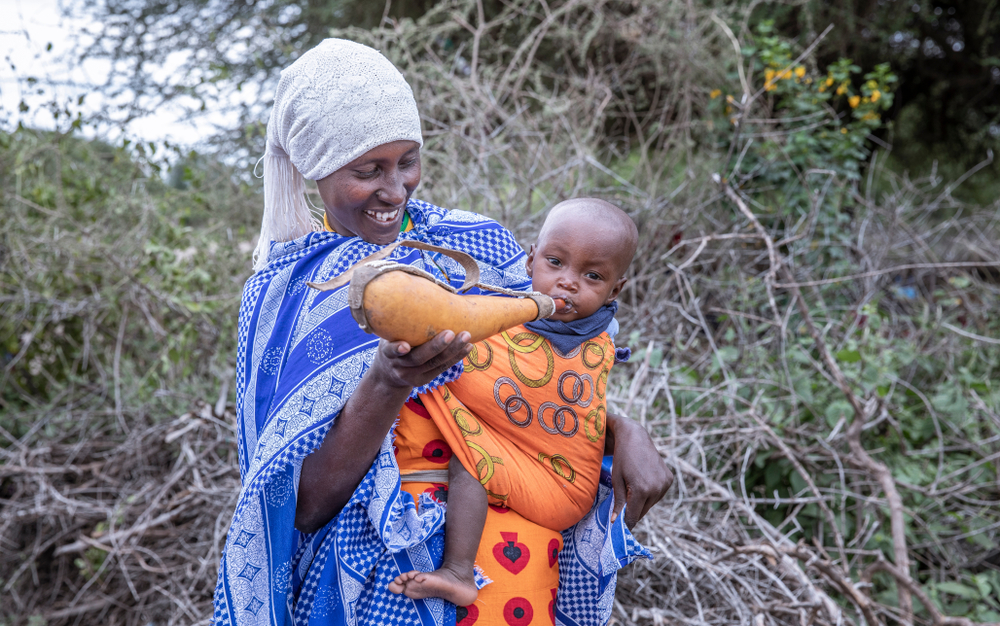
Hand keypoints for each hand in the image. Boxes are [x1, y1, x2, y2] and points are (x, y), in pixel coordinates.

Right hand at [372, 330, 472, 388]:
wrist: (388, 374)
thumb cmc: (393, 343)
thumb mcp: (389, 335)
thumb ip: (400, 322)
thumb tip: (423, 290)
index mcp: (387, 352)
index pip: (391, 351)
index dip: (397, 349)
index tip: (405, 346)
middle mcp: (399, 366)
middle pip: (418, 359)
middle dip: (436, 347)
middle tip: (451, 333)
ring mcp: (412, 375)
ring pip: (434, 364)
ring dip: (452, 351)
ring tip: (466, 336)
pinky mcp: (424, 380)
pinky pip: (442, 368)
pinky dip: (456, 357)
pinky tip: (468, 347)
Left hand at [606, 413, 672, 528]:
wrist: (635, 437)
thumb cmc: (622, 458)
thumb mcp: (616, 480)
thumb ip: (618, 502)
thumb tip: (615, 522)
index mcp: (641, 490)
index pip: (633, 517)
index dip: (625, 522)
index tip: (618, 526)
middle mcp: (656, 489)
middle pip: (643, 512)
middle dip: (633, 511)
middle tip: (623, 504)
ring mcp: (665, 484)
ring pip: (651, 504)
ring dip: (642, 502)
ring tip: (633, 487)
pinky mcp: (669, 479)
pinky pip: (658, 494)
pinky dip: (651, 493)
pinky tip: (643, 481)